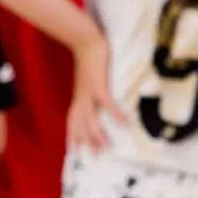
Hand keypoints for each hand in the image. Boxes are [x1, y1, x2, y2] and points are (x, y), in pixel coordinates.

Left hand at [67, 37, 127, 152]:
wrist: (85, 42)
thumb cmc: (88, 60)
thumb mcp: (87, 80)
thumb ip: (89, 91)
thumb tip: (94, 99)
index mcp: (78, 98)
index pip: (73, 121)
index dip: (72, 135)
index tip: (73, 150)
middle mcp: (81, 99)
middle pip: (81, 125)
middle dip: (87, 141)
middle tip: (94, 155)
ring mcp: (88, 93)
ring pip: (91, 119)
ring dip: (98, 134)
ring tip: (106, 146)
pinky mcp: (98, 86)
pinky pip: (106, 104)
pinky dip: (115, 115)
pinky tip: (125, 123)